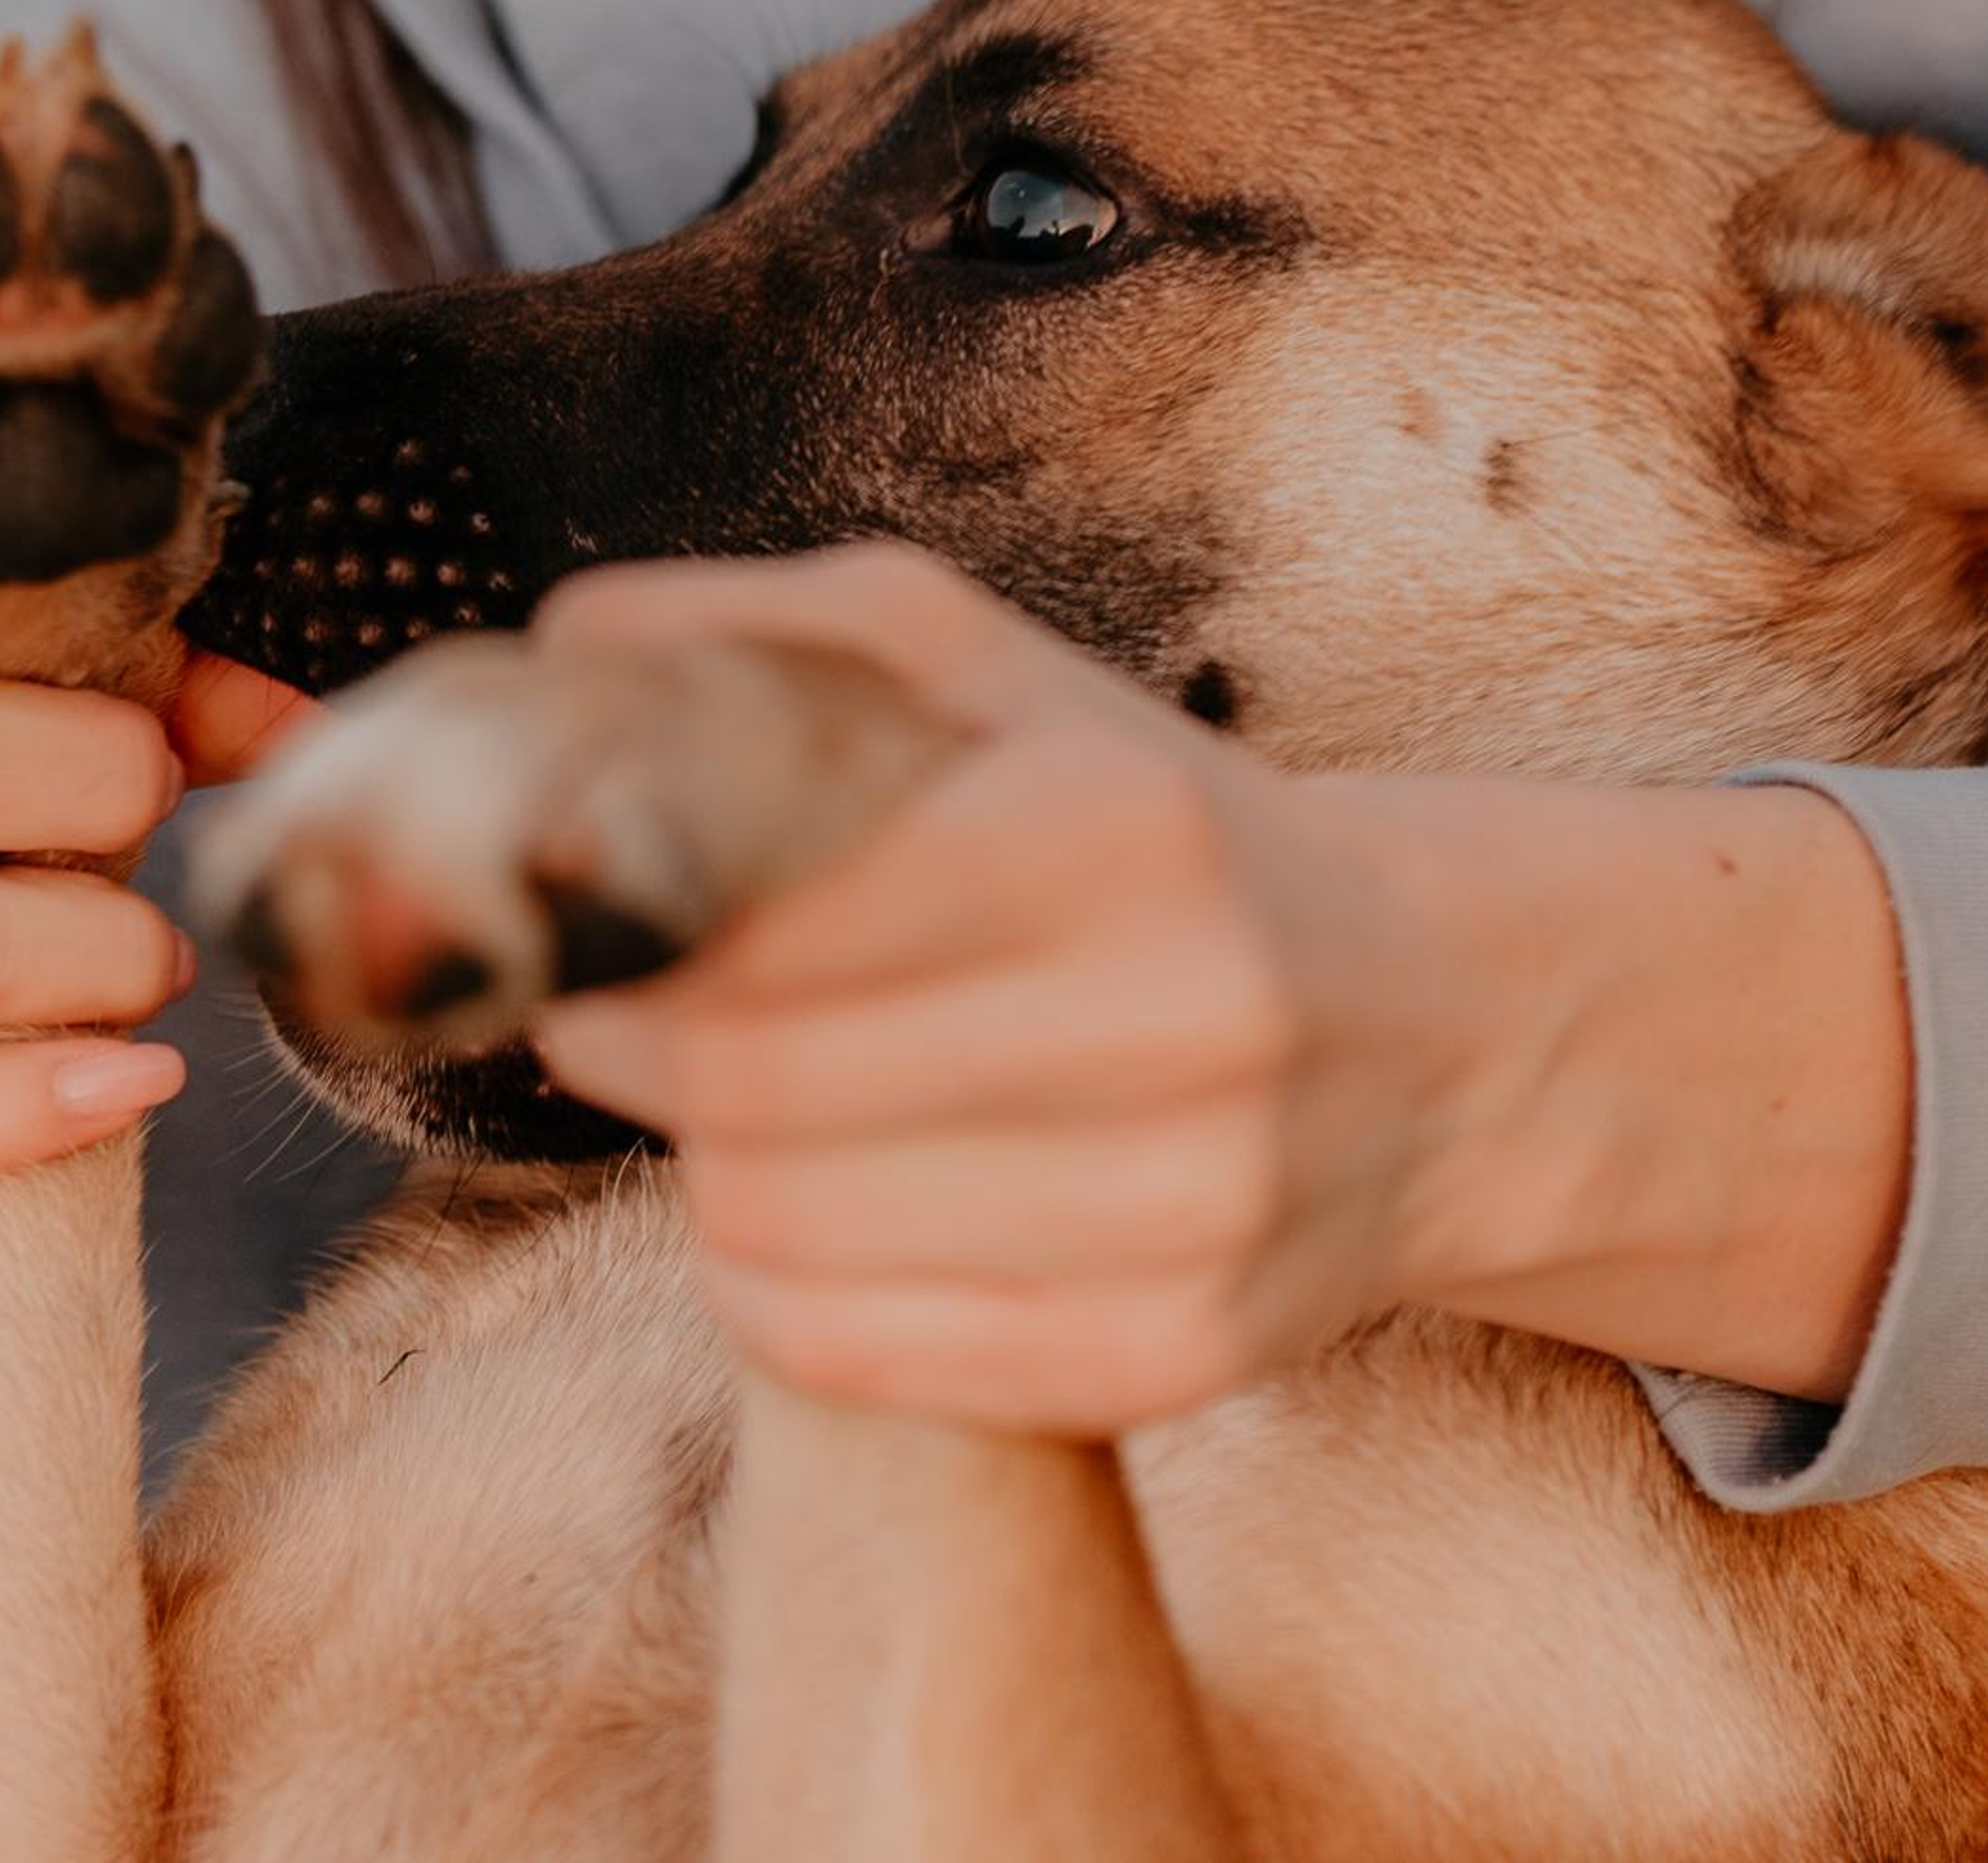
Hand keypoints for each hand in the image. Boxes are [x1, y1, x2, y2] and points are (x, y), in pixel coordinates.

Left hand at [530, 547, 1911, 1435]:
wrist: (1427, 1025)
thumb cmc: (1159, 832)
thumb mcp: (1002, 677)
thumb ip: (782, 633)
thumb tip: (561, 648)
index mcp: (1121, 827)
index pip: (774, 922)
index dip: (635, 934)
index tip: (583, 920)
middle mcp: (1181, 1021)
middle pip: (754, 1089)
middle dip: (632, 1048)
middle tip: (610, 1011)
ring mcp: (1193, 1212)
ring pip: (779, 1230)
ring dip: (698, 1165)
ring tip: (725, 1101)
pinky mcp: (1176, 1356)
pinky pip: (851, 1355)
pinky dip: (765, 1287)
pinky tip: (797, 1212)